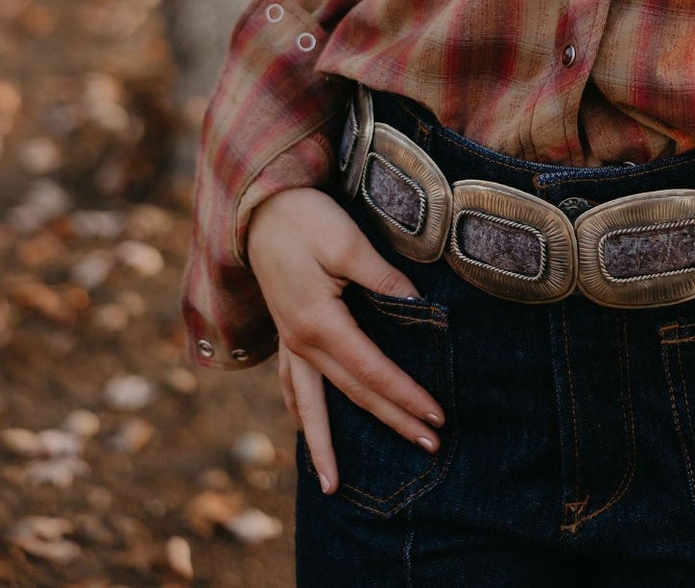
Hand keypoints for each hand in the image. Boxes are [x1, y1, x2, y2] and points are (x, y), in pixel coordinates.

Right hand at [246, 187, 445, 494]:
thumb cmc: (306, 219)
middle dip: (391, 421)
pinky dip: (301, 415)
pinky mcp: (285, 333)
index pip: (373, 372)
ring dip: (329, 443)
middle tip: (429, 448)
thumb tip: (418, 308)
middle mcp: (302, 343)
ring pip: (312, 405)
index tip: (436, 417)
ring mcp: (289, 342)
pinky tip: (306, 430)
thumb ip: (383, 278)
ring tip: (334, 485)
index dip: (406, 396)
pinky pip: (292, 387)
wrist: (258, 207)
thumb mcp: (348, 242)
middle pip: (353, 394)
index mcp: (320, 323)